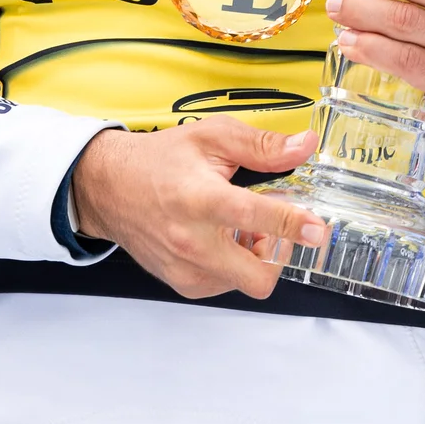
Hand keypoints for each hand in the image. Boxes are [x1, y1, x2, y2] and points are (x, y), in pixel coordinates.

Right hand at [68, 120, 326, 299]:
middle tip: (272, 228)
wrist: (107, 187)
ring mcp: (185, 268)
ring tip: (236, 228)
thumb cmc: (157, 162)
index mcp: (200, 199)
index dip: (292, 224)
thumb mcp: (210, 138)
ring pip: (245, 282)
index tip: (316, 230)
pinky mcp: (182, 283)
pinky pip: (226, 285)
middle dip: (279, 255)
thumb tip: (302, 145)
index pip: (254, 217)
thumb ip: (261, 145)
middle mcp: (192, 240)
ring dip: (254, 258)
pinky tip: (220, 240)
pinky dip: (233, 266)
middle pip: (257, 276)